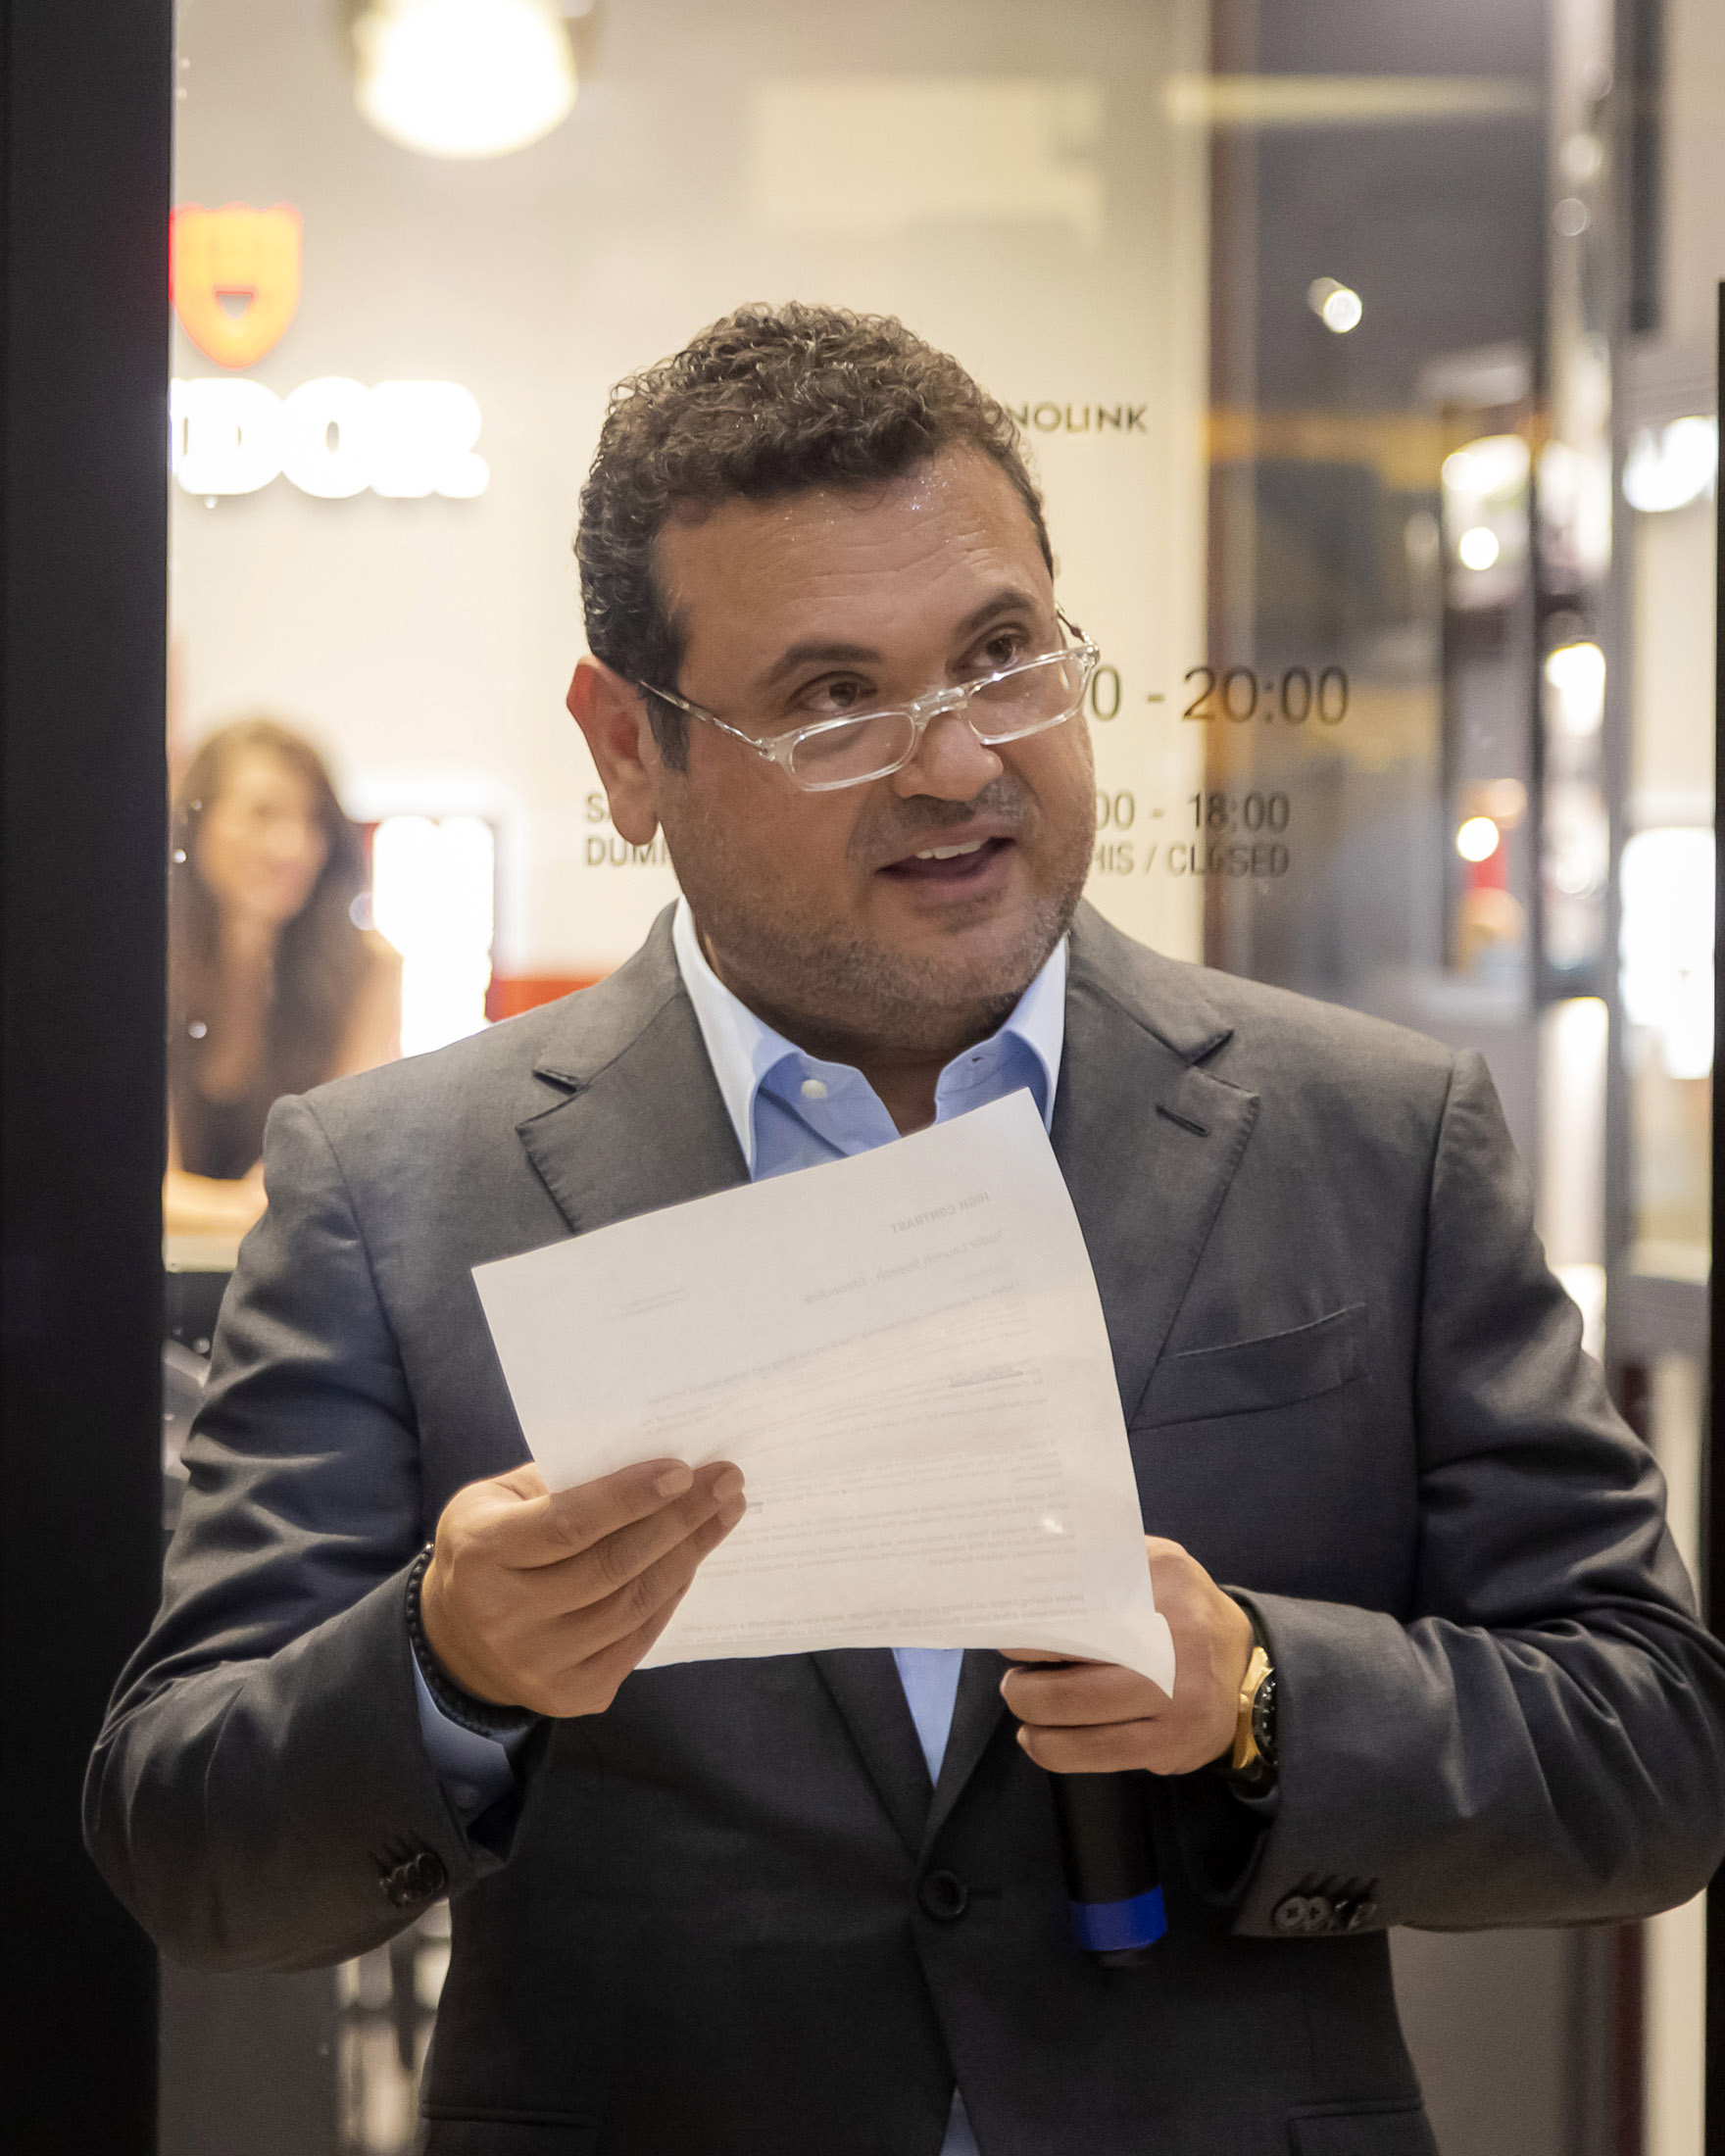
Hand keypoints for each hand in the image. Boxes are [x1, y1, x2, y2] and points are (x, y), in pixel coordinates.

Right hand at [419, 1457, 745, 1717]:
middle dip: (680, 1519)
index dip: (629, 1497)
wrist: (457, 1637)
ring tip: (723, 1513)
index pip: (568, 1524)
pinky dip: (672, 1594)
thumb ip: (559, 1480)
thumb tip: (648, 1461)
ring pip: (634, 1604)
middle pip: (612, 1565)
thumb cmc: (489, 1545)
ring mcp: (538, 1663)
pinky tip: (693, 1558)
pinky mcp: (569, 1695)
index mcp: (482, 1553)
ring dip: (689, 1554)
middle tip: (726, 1482)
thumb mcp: (498, 1498)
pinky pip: (638, 1639)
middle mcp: (505, 1616)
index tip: (684, 1469)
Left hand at [1000, 1536, 1253, 1774]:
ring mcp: (1178, 1696)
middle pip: (1076, 1655)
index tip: (1008, 1630)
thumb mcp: (1156, 1566)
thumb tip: (1035, 1574)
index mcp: (1167, 1579)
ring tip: (1021, 1701)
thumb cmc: (1180, 1610)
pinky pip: (1098, 1753)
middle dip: (1026, 1676)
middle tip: (1011, 1677)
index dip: (1036, 1624)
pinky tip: (1037, 1738)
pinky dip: (1054, 1749)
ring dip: (1033, 1712)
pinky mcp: (1174, 1744)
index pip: (1086, 1600)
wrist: (1245, 1667)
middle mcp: (1178, 1637)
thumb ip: (1105, 1561)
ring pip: (1079, 1712)